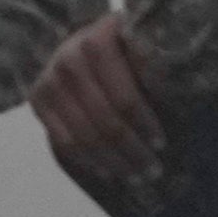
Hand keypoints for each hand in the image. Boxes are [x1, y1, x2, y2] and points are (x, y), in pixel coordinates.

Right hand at [28, 10, 165, 180]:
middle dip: (132, 151)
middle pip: (105, 120)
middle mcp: (69, 60)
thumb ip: (154, 66)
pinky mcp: (37, 100)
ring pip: (84, 135)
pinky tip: (106, 172)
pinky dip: (86, 160)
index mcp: (98, 42)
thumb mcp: (140, 44)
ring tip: (135, 178)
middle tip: (153, 171)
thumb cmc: (120, 46)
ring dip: (112, 162)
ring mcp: (50, 82)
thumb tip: (179, 97)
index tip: (161, 145)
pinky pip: (62, 140)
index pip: (124, 96)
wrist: (77, 39)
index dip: (144, 124)